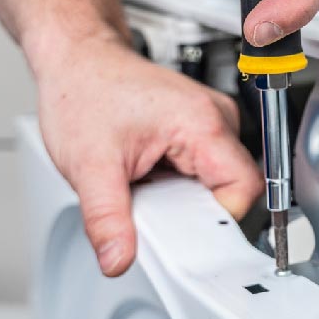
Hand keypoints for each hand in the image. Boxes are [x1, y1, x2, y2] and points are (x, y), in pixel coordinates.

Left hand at [34, 34, 262, 275]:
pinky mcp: (198, 127)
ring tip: (145, 187)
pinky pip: (203, 172)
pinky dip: (177, 185)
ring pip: (218, 183)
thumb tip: (117, 259)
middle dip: (193, 213)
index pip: (243, 191)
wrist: (75, 59)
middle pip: (232, 189)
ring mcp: (210, 120)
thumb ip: (106, 219)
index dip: (215, 221)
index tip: (182, 235)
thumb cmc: (83, 90)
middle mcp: (215, 117)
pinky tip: (149, 176)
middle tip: (151, 210)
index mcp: (201, 122)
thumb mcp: (89, 165)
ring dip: (183, 199)